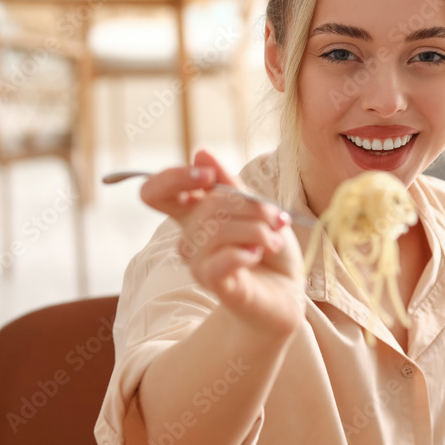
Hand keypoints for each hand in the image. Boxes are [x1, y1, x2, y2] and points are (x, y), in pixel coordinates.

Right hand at [139, 149, 304, 333]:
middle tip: (276, 218)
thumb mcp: (258, 209)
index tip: (209, 177)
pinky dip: (248, 252)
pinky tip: (258, 255)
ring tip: (274, 241)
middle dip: (250, 206)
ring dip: (257, 230)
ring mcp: (199, 262)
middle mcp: (190, 237)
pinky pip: (223, 258)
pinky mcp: (214, 283)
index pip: (157, 191)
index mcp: (196, 213)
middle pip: (204, 206)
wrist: (287, 291)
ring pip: (218, 229)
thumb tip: (200, 153)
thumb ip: (230, 185)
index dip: (175, 177)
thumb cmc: (271, 250)